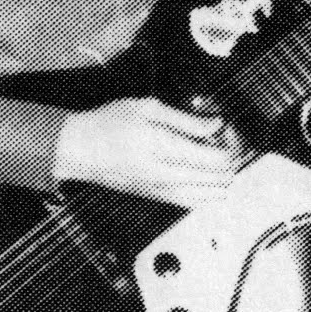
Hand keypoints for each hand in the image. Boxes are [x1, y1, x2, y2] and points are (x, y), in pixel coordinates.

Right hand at [53, 98, 240, 209]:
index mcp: (166, 150)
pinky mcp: (157, 198)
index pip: (219, 158)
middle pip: (221, 177)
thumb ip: (187, 119)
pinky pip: (194, 203)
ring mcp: (163, 191)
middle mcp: (167, 176)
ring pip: (212, 194)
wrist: (79, 149)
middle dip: (231, 157)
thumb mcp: (148, 108)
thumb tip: (217, 124)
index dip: (230, 142)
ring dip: (224, 176)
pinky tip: (210, 180)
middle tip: (223, 139)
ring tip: (216, 156)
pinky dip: (209, 191)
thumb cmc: (109, 124)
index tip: (225, 127)